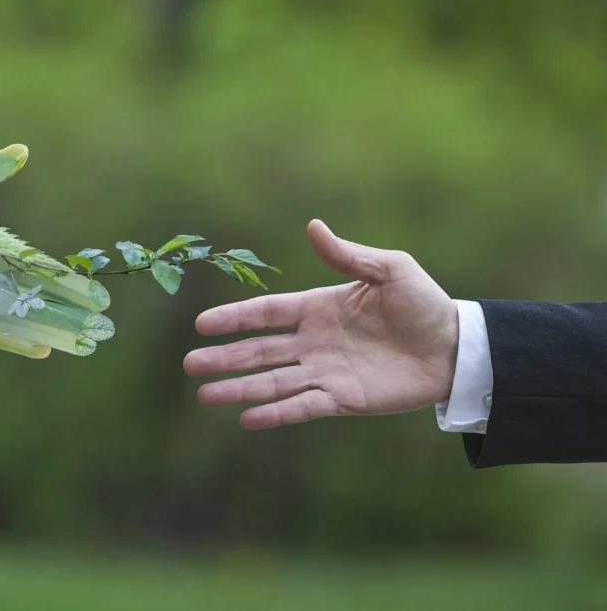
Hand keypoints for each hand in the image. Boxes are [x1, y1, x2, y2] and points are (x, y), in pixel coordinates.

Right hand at [184, 220, 458, 429]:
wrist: (455, 347)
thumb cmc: (423, 303)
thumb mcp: (389, 269)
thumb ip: (347, 255)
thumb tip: (313, 226)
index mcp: (318, 308)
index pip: (266, 313)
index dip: (234, 318)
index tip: (202, 324)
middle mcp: (314, 342)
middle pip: (259, 351)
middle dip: (224, 358)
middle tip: (190, 364)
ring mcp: (325, 372)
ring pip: (272, 382)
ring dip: (239, 389)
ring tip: (205, 396)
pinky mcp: (342, 399)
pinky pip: (302, 406)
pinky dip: (275, 413)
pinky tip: (247, 419)